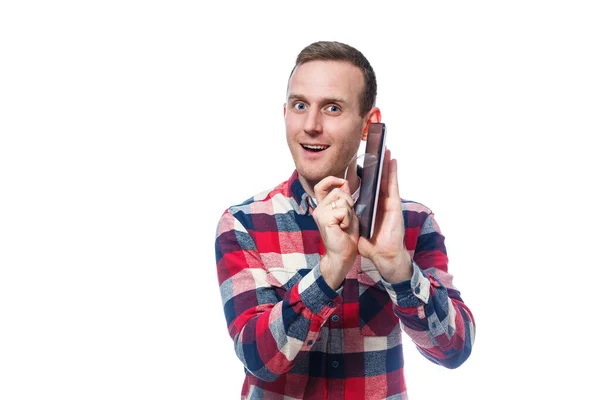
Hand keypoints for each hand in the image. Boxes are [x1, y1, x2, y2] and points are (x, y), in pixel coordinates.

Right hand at [313, 176, 358, 289]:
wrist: (342, 255)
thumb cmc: (346, 237)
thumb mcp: (348, 214)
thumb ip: (345, 199)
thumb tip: (344, 183)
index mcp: (323, 207)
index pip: (322, 185)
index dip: (332, 180)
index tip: (342, 182)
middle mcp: (319, 208)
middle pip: (337, 191)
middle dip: (349, 202)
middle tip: (347, 218)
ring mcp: (320, 213)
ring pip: (342, 200)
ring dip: (349, 213)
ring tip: (345, 225)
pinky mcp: (324, 219)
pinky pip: (343, 210)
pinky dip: (347, 219)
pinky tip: (343, 228)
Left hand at [358, 149, 412, 282]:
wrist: (383, 256)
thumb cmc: (372, 245)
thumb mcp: (357, 228)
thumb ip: (351, 220)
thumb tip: (343, 214)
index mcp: (371, 207)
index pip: (366, 188)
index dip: (364, 175)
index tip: (360, 162)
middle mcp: (380, 203)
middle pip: (378, 180)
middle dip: (377, 165)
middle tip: (376, 149)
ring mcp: (388, 203)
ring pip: (387, 179)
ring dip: (386, 164)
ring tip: (385, 149)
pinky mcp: (394, 205)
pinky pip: (393, 186)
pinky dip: (393, 173)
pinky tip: (392, 161)